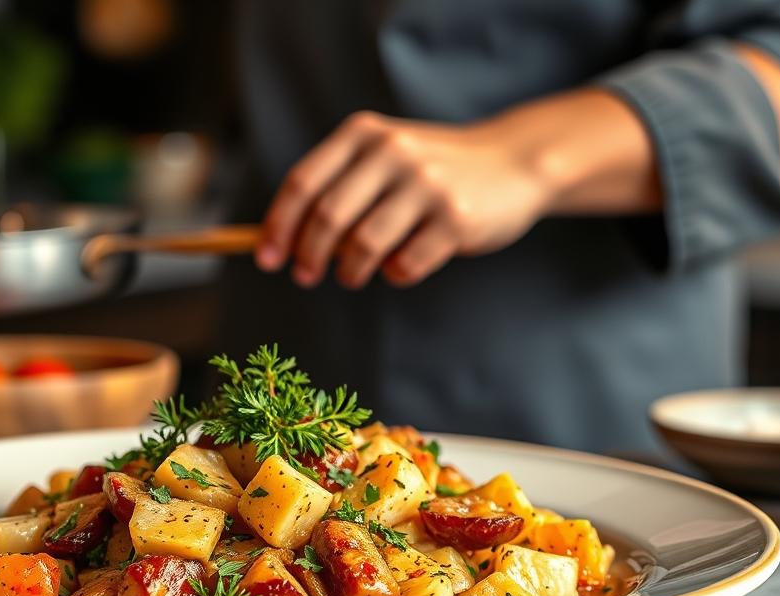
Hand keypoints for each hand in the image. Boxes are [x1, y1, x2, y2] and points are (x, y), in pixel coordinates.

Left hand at [255, 111, 555, 288]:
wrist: (513, 163)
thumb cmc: (430, 171)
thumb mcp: (382, 159)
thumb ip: (335, 188)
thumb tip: (277, 242)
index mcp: (364, 135)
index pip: (303, 183)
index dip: (278, 226)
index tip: (267, 259)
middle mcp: (393, 152)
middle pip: (328, 218)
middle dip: (309, 256)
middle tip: (305, 276)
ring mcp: (427, 184)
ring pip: (364, 246)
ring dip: (349, 271)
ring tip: (352, 274)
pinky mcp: (456, 219)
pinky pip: (405, 265)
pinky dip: (394, 275)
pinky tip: (402, 265)